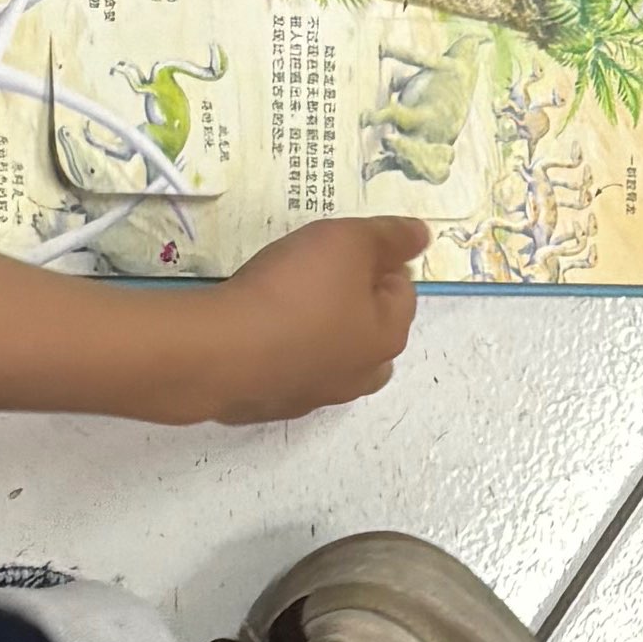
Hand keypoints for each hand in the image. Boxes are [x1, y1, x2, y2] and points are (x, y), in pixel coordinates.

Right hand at [189, 214, 426, 416]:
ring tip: (280, 300)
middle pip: (367, 329)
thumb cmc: (294, 291)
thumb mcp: (348, 242)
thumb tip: (423, 236)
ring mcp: (313, 396)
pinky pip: (283, 370)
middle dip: (350, 301)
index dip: (376, 259)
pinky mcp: (269, 406)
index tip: (341, 245)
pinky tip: (252, 331)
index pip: (401, 289)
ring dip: (313, 329)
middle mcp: (358, 375)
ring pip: (326, 354)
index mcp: (387, 337)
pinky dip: (277, 351)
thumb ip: (389, 236)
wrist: (219, 352)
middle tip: (313, 273)